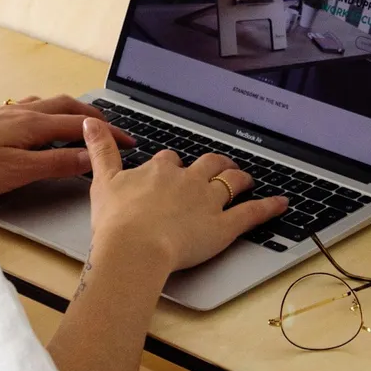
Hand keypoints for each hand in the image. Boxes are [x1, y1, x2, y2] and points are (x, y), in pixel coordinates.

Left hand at [0, 96, 134, 196]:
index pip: (80, 126)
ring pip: (49, 103)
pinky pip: (32, 106)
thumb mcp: (20, 171)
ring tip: (83, 122)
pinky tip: (42, 119)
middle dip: (93, 116)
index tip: (127, 141)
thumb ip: (57, 163)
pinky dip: (49, 110)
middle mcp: (22, 111)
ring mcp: (7, 111)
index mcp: (33, 123)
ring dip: (72, 111)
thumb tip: (90, 156)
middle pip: (67, 106)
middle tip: (111, 129)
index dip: (106, 133)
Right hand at [81, 118, 288, 271]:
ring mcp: (209, 202)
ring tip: (247, 179)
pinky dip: (268, 207)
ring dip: (241, 178)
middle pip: (207, 164)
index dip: (174, 165)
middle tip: (220, 167)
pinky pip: (252, 213)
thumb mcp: (102, 181)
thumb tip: (90, 122)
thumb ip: (99, 150)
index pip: (170, 161)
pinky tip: (280, 204)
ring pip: (231, 182)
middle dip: (216, 164)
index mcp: (160, 170)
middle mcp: (188, 180)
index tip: (173, 169)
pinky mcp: (224, 226)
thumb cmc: (116, 222)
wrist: (134, 248)